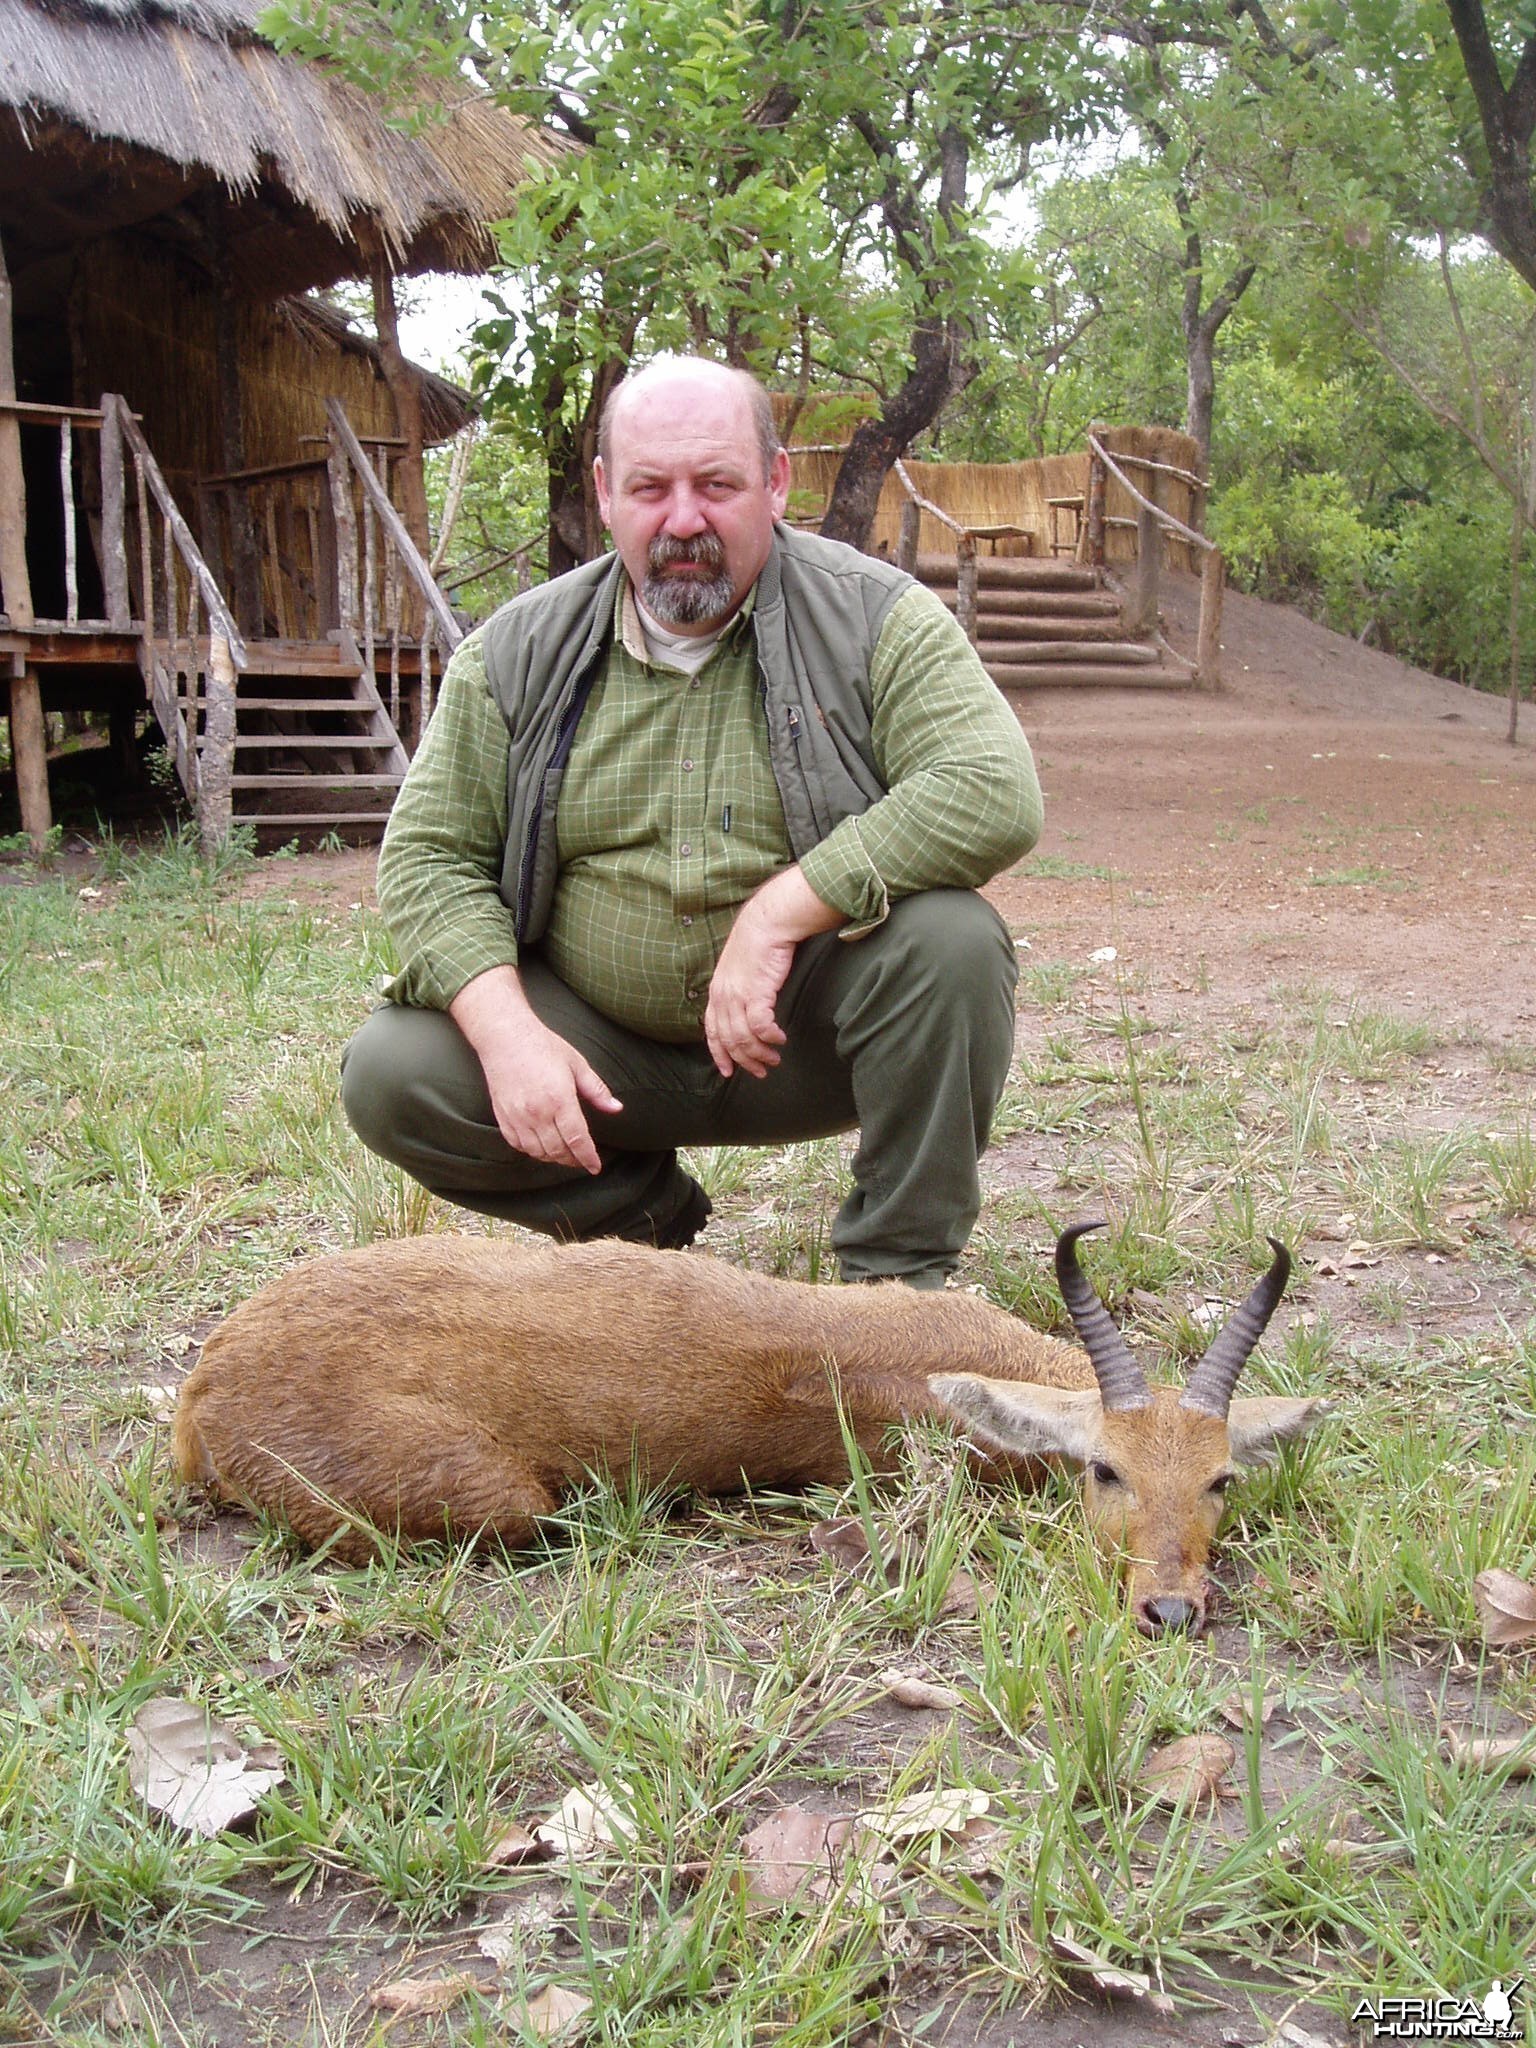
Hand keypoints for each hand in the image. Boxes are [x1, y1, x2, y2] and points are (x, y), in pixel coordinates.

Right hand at [450, 967, 620, 1173]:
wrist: (505, 1037)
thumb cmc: (544, 1047)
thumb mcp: (577, 1064)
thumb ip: (597, 1090)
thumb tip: (616, 1108)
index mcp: (560, 1099)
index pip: (577, 1139)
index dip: (588, 1157)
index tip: (595, 1167)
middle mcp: (537, 1112)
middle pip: (558, 1150)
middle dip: (573, 1160)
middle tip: (582, 1160)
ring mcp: (517, 1117)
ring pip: (538, 1152)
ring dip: (553, 1158)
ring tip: (564, 1154)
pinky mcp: (503, 1117)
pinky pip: (518, 1145)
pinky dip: (532, 1151)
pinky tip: (542, 1146)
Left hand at [705, 867, 844, 1078]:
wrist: (768, 923)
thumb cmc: (758, 943)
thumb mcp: (738, 969)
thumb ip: (738, 990)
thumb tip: (747, 1008)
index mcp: (716, 992)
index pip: (711, 1031)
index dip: (719, 1054)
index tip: (728, 1071)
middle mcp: (723, 997)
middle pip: (729, 1040)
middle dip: (744, 1061)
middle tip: (761, 1071)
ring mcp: (738, 996)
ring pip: (743, 1038)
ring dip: (760, 1053)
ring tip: (774, 1059)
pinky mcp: (756, 993)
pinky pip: (760, 1026)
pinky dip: (770, 1037)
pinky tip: (780, 1039)